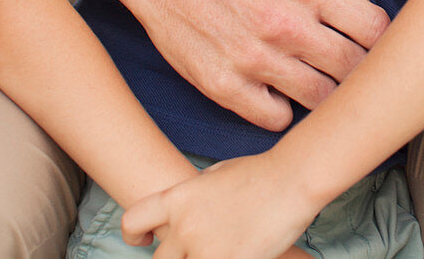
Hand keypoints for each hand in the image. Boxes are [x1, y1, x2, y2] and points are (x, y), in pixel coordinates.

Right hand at [77, 0, 388, 128]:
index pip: (375, 29)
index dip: (382, 36)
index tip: (371, 37)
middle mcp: (284, 24)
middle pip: (353, 69)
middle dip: (360, 67)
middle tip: (350, 61)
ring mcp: (254, 60)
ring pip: (320, 99)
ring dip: (326, 91)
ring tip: (317, 74)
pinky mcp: (225, 87)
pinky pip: (276, 119)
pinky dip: (284, 108)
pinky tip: (279, 86)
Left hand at [122, 152, 315, 258]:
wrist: (290, 180)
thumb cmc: (260, 173)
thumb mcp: (216, 174)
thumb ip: (194, 195)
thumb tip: (187, 209)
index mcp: (180, 198)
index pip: (133, 220)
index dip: (133, 234)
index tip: (144, 241)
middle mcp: (185, 226)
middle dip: (178, 256)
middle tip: (201, 246)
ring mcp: (205, 250)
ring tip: (221, 247)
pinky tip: (238, 253)